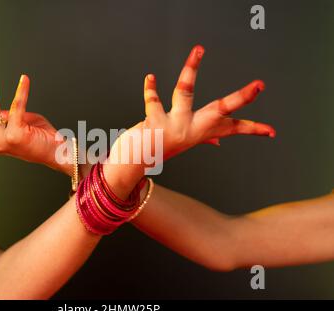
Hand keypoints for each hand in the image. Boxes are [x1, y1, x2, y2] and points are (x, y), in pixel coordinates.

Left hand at [104, 45, 274, 196]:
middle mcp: (191, 128)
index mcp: (202, 131)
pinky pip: (153, 102)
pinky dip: (151, 90)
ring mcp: (174, 125)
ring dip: (190, 71)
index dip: (253, 130)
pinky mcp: (155, 122)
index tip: (272, 132)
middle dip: (240, 98)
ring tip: (198, 50)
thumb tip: (220, 140)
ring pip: (185, 92)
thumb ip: (205, 137)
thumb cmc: (163, 146)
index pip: (233, 128)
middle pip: (220, 109)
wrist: (136, 161)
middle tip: (259, 85)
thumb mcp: (187, 142)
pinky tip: (150, 77)